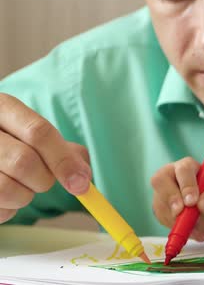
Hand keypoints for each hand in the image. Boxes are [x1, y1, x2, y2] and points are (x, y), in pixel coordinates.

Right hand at [0, 93, 91, 222]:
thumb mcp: (33, 133)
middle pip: (24, 162)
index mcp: (2, 107)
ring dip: (24, 196)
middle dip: (43, 180)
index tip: (81, 184)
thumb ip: (63, 150)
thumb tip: (83, 175)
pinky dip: (7, 209)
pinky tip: (3, 196)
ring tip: (20, 187)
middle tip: (42, 180)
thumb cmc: (11, 141)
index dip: (64, 161)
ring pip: (6, 189)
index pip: (39, 132)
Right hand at [151, 157, 203, 240]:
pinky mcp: (158, 207)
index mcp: (187, 166)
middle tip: (180, 213)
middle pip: (160, 180)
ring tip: (197, 229)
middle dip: (171, 198)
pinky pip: (161, 217)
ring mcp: (161, 191)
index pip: (183, 170)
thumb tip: (202, 205)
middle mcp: (170, 174)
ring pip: (160, 202)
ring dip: (176, 219)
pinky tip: (189, 228)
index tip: (192, 202)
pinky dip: (174, 226)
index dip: (186, 185)